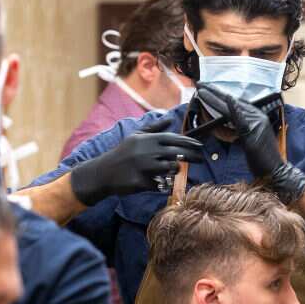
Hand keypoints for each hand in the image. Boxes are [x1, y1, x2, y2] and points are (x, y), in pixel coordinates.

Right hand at [70, 118, 203, 205]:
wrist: (104, 172)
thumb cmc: (122, 153)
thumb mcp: (135, 136)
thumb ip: (153, 128)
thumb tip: (169, 119)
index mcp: (146, 139)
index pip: (173, 138)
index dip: (188, 142)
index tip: (200, 145)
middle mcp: (146, 151)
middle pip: (176, 153)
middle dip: (191, 155)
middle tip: (200, 159)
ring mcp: (144, 167)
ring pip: (170, 168)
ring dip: (176, 169)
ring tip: (175, 170)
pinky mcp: (140, 182)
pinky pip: (159, 184)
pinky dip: (164, 183)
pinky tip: (163, 182)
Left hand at [195, 84, 304, 203]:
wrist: (275, 172)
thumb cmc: (262, 160)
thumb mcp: (249, 141)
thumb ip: (240, 129)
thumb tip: (226, 124)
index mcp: (257, 117)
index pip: (236, 103)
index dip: (221, 95)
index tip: (207, 89)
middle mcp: (258, 116)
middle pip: (233, 101)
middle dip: (215, 92)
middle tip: (200, 84)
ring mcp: (257, 122)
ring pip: (233, 106)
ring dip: (217, 97)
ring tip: (202, 90)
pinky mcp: (254, 131)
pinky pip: (241, 117)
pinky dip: (234, 107)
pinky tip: (226, 99)